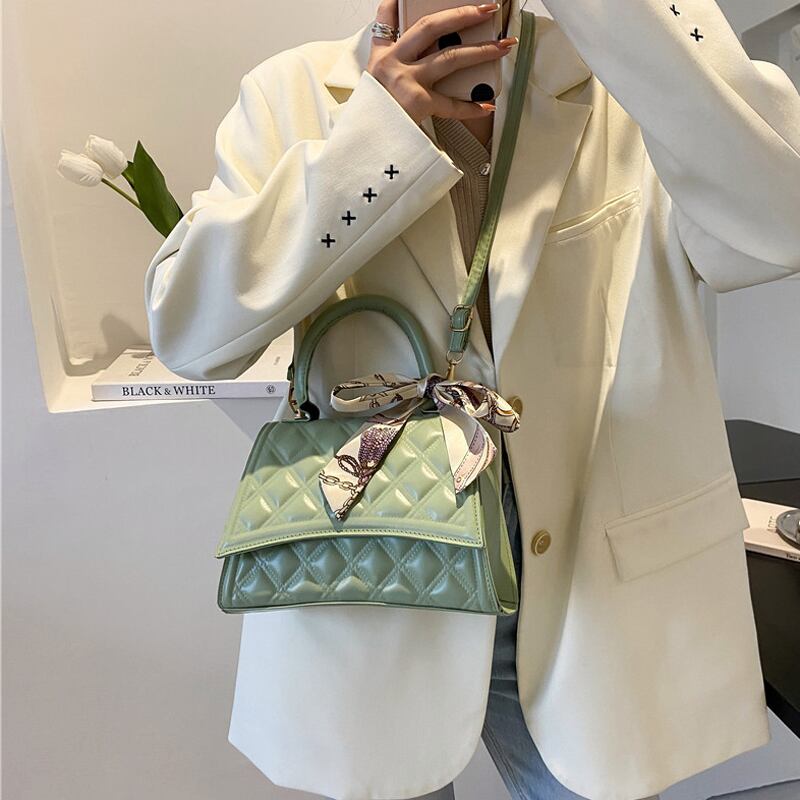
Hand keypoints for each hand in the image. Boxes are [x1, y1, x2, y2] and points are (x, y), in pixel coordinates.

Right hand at [367, 0, 516, 124]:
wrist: (365, 145)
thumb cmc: (373, 118)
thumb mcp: (372, 86)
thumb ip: (390, 68)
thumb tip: (420, 59)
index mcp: (381, 57)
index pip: (385, 19)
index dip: (396, 3)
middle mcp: (393, 63)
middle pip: (430, 27)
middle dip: (462, 15)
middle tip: (486, 10)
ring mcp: (405, 81)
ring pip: (449, 57)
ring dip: (480, 51)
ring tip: (502, 47)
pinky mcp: (417, 103)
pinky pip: (451, 104)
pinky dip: (471, 107)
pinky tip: (487, 105)